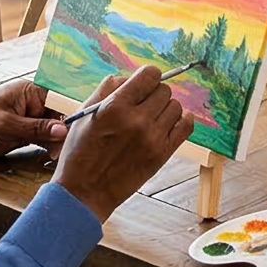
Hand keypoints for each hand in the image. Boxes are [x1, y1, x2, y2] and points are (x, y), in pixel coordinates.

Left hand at [0, 77, 65, 162]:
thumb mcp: (6, 125)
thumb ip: (36, 128)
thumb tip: (64, 130)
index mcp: (29, 92)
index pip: (59, 100)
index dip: (71, 114)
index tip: (79, 130)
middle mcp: (32, 104)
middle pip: (58, 116)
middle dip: (65, 131)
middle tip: (69, 149)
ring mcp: (27, 120)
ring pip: (52, 130)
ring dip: (58, 142)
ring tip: (62, 155)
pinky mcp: (22, 135)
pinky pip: (42, 139)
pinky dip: (48, 147)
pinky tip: (53, 156)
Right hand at [53, 67, 192, 220]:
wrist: (85, 192)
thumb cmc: (80, 152)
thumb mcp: (84, 114)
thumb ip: (107, 89)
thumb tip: (130, 77)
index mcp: (115, 106)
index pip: (150, 75)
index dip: (147, 77)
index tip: (142, 84)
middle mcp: (137, 120)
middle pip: (164, 90)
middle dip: (154, 94)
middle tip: (142, 105)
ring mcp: (152, 138)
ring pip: (176, 107)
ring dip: (165, 109)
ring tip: (150, 119)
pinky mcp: (162, 154)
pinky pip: (186, 126)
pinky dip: (181, 121)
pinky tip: (168, 124)